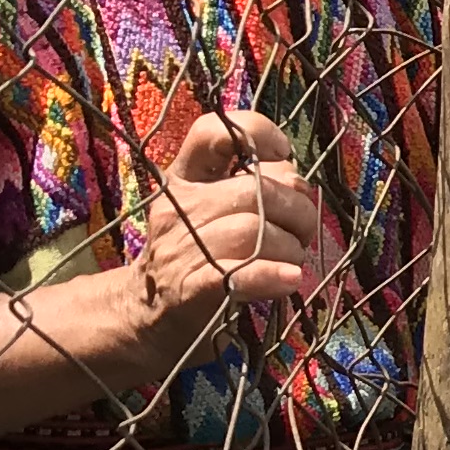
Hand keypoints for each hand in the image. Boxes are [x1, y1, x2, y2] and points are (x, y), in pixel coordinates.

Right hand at [125, 109, 328, 355]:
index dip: (255, 132)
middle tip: (303, 233)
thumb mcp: (213, 212)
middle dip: (298, 211)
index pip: (212, 131)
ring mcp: (181, 248)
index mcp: (184, 178)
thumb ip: (252, 187)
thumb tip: (296, 179)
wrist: (146, 317)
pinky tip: (289, 280)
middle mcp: (179, 206)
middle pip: (255, 190)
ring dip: (290, 248)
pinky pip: (239, 273)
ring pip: (254, 231)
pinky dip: (272, 275)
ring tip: (292, 262)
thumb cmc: (195, 257)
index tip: (282, 154)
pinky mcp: (190, 289)